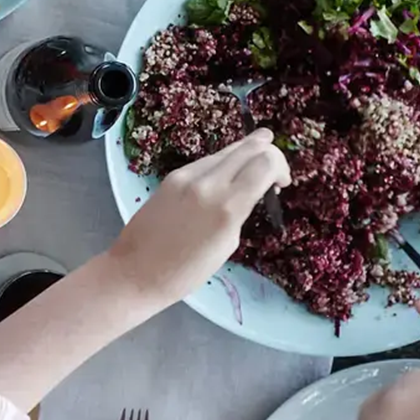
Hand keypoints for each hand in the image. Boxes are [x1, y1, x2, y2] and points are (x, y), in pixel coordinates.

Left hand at [112, 129, 288, 306]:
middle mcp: (208, 183)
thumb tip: (252, 188)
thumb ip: (241, 209)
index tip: (282, 184)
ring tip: (256, 161)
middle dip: (267, 152)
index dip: (281, 167)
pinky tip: (227, 173)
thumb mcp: (228, 243)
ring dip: (245, 154)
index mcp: (228, 206)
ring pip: (226, 151)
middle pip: (248, 148)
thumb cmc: (187, 271)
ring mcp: (186, 176)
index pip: (266, 162)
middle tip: (275, 168)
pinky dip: (223, 163)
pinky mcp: (171, 177)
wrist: (136, 271)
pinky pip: (205, 161)